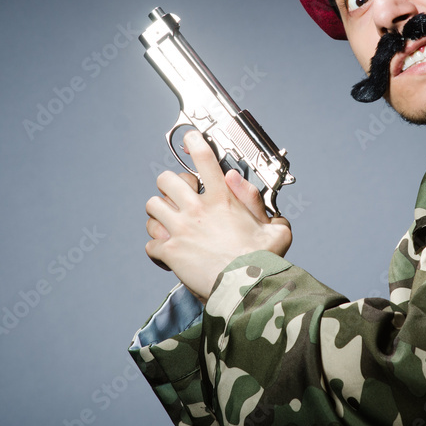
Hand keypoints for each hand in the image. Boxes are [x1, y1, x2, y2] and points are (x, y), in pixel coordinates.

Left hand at [145, 131, 291, 300]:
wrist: (246, 287)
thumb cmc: (261, 261)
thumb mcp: (275, 228)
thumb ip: (258, 203)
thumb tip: (239, 181)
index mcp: (223, 200)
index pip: (205, 160)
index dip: (195, 143)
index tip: (190, 138)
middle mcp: (197, 209)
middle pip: (167, 179)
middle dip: (168, 185)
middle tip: (176, 194)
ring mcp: (180, 229)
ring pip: (152, 207)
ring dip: (158, 214)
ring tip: (167, 222)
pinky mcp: (170, 251)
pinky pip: (151, 243)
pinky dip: (156, 248)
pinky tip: (166, 253)